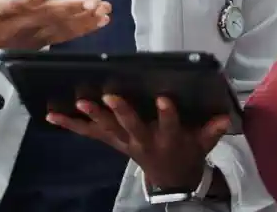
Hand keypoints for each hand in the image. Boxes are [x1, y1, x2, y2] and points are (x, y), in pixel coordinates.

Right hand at [0, 0, 111, 77]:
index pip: (18, 3)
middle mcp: (18, 24)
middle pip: (48, 16)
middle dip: (73, 9)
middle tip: (95, 2)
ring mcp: (31, 35)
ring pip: (60, 27)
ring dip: (84, 19)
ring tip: (104, 10)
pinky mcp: (39, 43)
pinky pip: (64, 36)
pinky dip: (83, 29)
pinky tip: (101, 21)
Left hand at [48, 95, 229, 188]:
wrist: (171, 178)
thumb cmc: (188, 152)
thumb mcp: (204, 143)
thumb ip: (212, 130)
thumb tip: (224, 117)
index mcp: (168, 138)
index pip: (168, 124)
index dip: (167, 113)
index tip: (164, 98)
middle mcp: (143, 140)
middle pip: (131, 126)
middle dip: (122, 112)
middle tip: (110, 96)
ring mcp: (125, 142)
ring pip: (107, 128)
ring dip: (93, 116)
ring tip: (79, 103)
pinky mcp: (113, 141)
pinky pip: (89, 133)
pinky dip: (70, 124)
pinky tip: (52, 115)